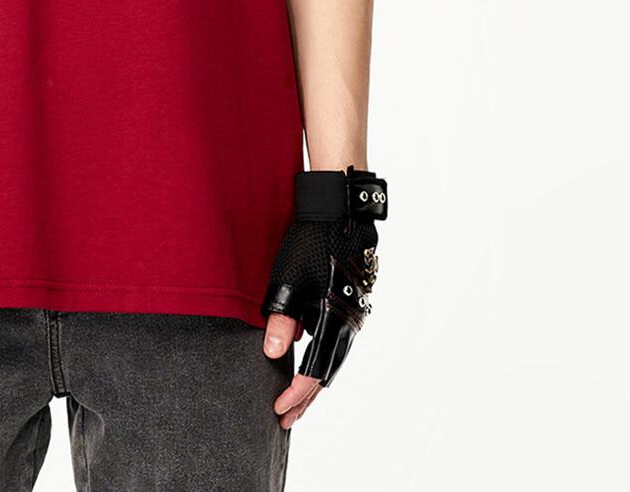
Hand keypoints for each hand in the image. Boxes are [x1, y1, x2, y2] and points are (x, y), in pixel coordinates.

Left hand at [259, 166, 385, 425]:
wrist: (339, 211)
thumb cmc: (309, 242)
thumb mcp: (287, 279)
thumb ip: (281, 319)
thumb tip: (272, 355)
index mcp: (334, 320)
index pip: (314, 371)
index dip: (296, 394)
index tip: (278, 410)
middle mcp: (351, 323)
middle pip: (329, 372)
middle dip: (306, 397)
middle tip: (286, 417)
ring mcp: (357, 313)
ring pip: (337, 358)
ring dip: (317, 379)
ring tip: (297, 397)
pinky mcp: (355, 302)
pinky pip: (341, 342)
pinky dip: (326, 358)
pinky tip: (312, 360)